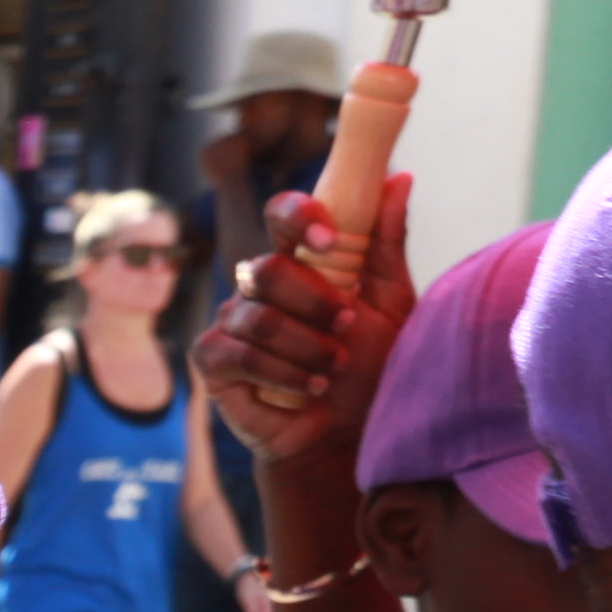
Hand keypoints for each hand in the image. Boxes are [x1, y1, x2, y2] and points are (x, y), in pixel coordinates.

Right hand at [194, 179, 412, 469]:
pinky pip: (238, 354)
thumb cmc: (370, 368)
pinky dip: (282, 372)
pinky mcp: (213, 363)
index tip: (328, 239)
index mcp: (301, 262)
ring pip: (258, 317)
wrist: (349, 434)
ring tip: (333, 368)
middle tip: (346, 327)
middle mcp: (259, 286)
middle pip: (267, 268)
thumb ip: (387, 243)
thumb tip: (398, 177)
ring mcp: (232, 323)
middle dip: (313, 301)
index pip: (281, 215)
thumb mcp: (391, 301)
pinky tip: (309, 387)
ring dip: (306, 347)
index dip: (298, 217)